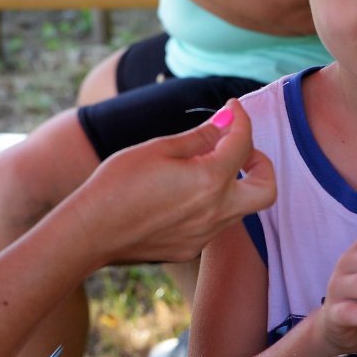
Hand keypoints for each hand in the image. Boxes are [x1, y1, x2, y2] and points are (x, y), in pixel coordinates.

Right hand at [70, 99, 273, 265]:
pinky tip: (182, 195)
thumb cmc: (118, 184)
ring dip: (234, 184)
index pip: (244, 142)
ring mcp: (205, 235)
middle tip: (239, 149)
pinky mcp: (190, 248)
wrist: (91, 232)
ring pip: (241, 208)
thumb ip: (200, 136)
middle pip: (266, 189)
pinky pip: (215, 224)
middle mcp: (216, 212)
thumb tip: (227, 120)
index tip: (232, 108)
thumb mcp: (159, 148)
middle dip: (260, 164)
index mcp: (211, 180)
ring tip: (205, 167)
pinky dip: (211, 204)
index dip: (241, 118)